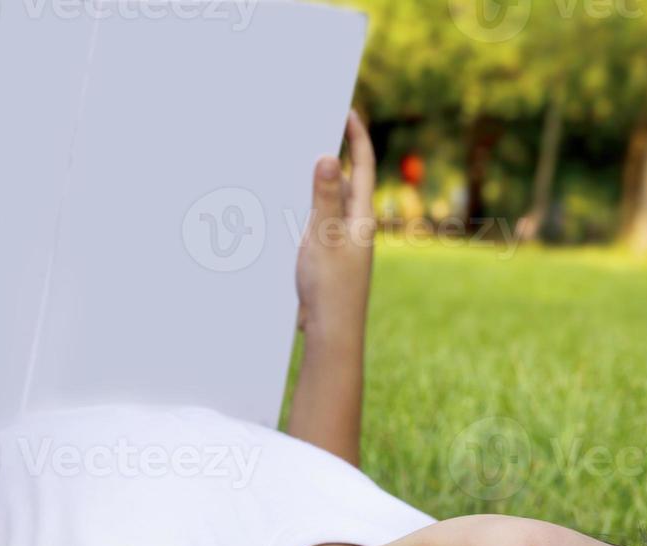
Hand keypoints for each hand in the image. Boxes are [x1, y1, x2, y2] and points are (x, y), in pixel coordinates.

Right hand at [296, 111, 375, 352]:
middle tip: (310, 130)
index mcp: (361, 218)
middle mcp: (354, 227)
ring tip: (290, 163)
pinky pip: (316, 224)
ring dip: (312, 185)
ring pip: (327, 203)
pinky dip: (304, 210)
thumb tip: (328, 158)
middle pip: (342, 181)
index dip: (357, 137)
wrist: (332, 334)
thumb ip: (324, 200)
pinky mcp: (327, 258)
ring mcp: (341, 243)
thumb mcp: (325, 238)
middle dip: (328, 156)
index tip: (348, 111)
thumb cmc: (332, 289)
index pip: (362, 167)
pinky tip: (284, 209)